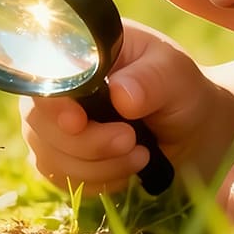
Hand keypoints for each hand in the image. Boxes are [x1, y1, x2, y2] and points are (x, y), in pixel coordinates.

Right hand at [19, 18, 228, 192]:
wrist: (194, 132)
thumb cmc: (182, 91)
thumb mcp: (176, 76)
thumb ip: (152, 79)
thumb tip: (120, 94)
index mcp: (81, 53)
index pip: (42, 75)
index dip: (52, 104)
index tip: (79, 123)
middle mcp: (60, 88)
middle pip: (39, 122)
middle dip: (86, 143)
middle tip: (131, 140)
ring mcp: (56, 124)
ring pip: (48, 156)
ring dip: (96, 166)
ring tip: (140, 154)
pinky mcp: (63, 157)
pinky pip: (60, 178)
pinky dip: (96, 181)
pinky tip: (127, 168)